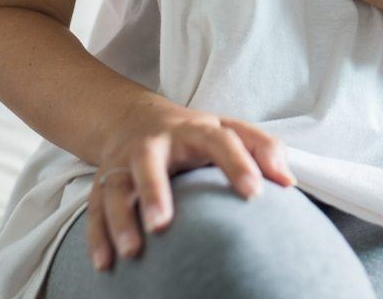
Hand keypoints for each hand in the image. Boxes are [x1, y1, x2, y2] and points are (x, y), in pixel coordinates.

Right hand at [88, 93, 296, 271]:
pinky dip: (96, 237)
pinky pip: (95, 208)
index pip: (220, 140)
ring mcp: (124, 162)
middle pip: (149, 161)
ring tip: (132, 252)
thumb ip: (262, 148)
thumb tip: (288, 181)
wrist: (135, 118)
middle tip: (162, 225)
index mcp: (195, 129)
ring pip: (115, 188)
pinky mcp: (102, 181)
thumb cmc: (194, 133)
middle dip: (153, 191)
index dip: (238, 163)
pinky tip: (105, 264)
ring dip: (120, 220)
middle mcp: (155, 143)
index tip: (255, 193)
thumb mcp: (228, 129)